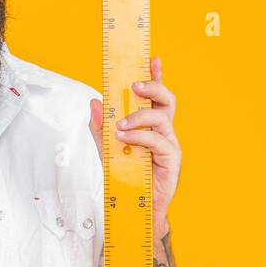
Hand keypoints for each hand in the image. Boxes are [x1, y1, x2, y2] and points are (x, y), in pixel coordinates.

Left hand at [88, 56, 181, 223]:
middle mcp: (163, 130)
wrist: (134, 208)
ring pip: (161, 117)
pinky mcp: (171, 158)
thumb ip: (100, 127)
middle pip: (167, 99)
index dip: (156, 75)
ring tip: (120, 124)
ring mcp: (169, 143)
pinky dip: (139, 136)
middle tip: (135, 85)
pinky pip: (157, 140)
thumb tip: (94, 102)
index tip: (152, 58)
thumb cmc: (125, 178)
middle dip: (153, 86)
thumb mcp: (106, 150)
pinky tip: (125, 138)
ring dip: (138, 116)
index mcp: (151, 125)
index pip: (155, 95)